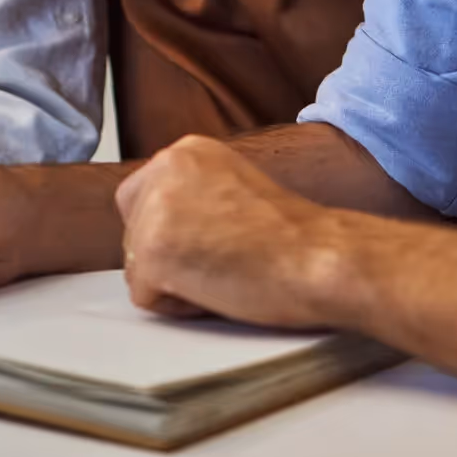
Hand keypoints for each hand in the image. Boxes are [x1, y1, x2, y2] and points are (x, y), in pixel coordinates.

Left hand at [114, 136, 343, 328]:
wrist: (322, 257)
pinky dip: (179, 307)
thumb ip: (195, 196)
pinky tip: (219, 288)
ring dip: (177, 283)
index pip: (141, 199)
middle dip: (170, 258)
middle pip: (134, 233)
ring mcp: (154, 208)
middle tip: (225, 259)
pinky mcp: (152, 252)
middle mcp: (165, 167)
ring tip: (226, 271)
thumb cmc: (294, 238)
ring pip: (138, 266)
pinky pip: (146, 296)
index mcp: (187, 150)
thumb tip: (169, 225)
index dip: (172, 234)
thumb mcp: (234, 190)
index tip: (213, 243)